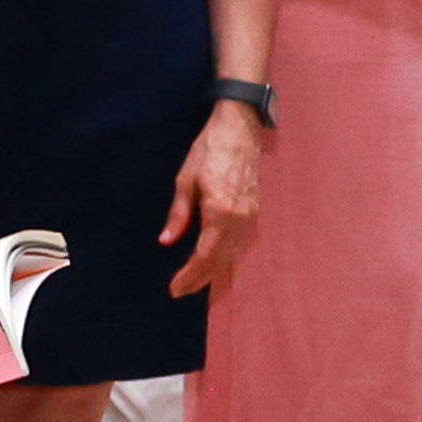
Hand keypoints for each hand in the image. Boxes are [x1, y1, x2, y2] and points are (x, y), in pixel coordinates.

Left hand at [159, 104, 264, 298]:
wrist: (240, 130)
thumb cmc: (209, 150)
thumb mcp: (185, 180)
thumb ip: (178, 214)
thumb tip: (167, 241)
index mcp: (221, 212)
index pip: (204, 256)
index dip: (189, 276)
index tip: (174, 289)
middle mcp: (240, 220)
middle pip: (220, 261)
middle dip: (200, 280)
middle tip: (180, 291)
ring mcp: (250, 218)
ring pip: (232, 256)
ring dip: (214, 272)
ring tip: (194, 283)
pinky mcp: (254, 213)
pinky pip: (240, 245)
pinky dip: (226, 258)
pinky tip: (214, 263)